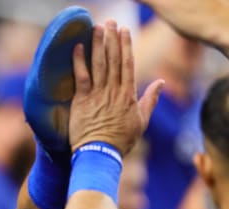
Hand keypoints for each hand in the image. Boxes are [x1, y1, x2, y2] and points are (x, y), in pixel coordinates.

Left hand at [68, 20, 162, 155]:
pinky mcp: (82, 101)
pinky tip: (77, 47)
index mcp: (128, 95)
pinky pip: (80, 77)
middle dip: (112, 40)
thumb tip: (161, 83)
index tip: (125, 31)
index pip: (128, 64)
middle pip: (114, 60)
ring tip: (97, 28)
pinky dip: (79, 62)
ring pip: (99, 65)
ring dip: (98, 45)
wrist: (100, 154)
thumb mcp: (141, 121)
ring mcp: (97, 95)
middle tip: (111, 22)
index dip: (126, 46)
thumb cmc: (120, 141)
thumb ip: (150, 100)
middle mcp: (114, 91)